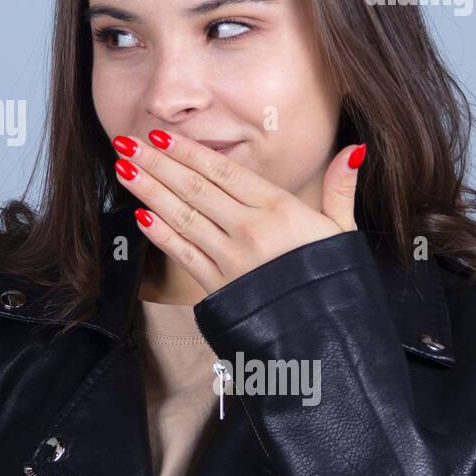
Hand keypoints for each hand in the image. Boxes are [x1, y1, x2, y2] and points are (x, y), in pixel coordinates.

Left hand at [112, 128, 366, 294]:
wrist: (330, 340)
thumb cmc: (336, 282)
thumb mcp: (343, 231)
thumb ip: (340, 188)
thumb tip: (351, 150)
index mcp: (280, 210)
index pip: (223, 171)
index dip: (188, 151)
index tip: (161, 135)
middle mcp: (250, 230)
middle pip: (195, 188)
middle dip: (157, 164)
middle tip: (127, 143)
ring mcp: (230, 259)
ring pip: (182, 216)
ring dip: (149, 191)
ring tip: (124, 169)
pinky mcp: (217, 287)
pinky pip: (183, 254)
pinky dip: (160, 234)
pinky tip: (140, 215)